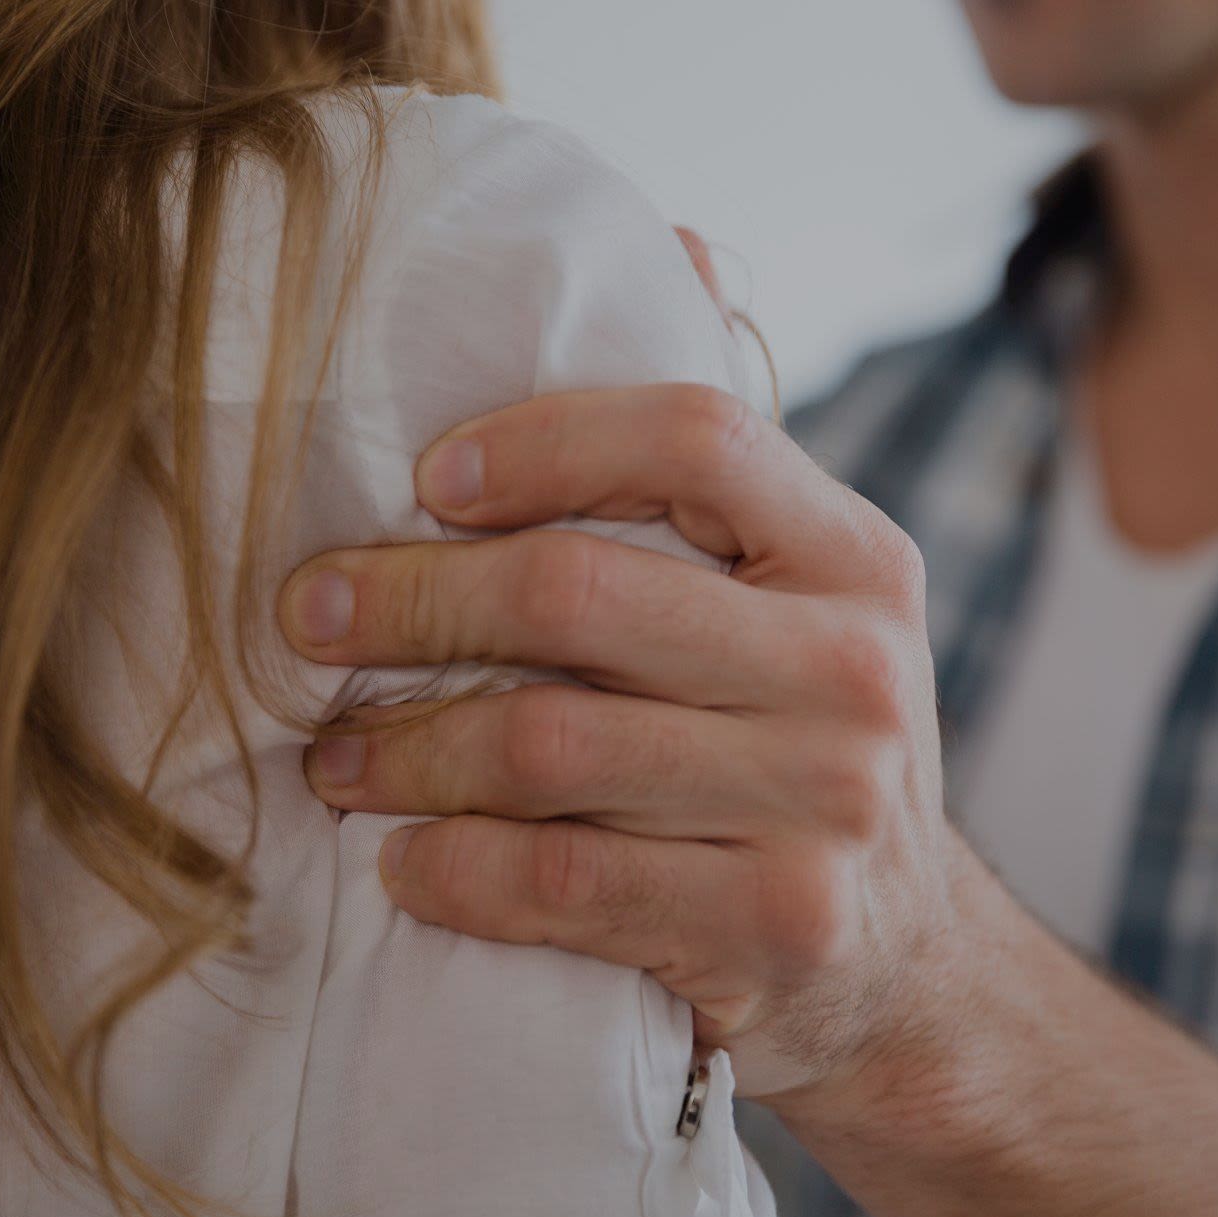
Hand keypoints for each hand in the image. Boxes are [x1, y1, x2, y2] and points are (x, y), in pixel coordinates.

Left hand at [277, 385, 976, 1098]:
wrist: (908, 969)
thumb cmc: (804, 756)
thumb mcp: (810, 604)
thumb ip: (728, 467)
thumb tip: (677, 247)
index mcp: (857, 561)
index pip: (696, 438)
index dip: (542, 443)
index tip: (424, 481)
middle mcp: (854, 672)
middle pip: (580, 593)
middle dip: (413, 602)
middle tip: (309, 620)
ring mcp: (825, 806)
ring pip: (547, 746)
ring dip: (405, 751)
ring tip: (334, 759)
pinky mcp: (777, 927)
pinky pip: (561, 882)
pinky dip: (454, 869)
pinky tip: (405, 862)